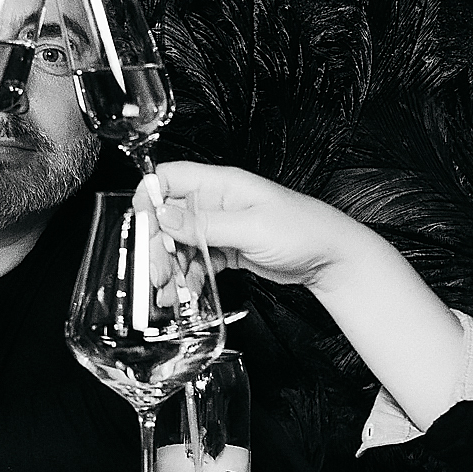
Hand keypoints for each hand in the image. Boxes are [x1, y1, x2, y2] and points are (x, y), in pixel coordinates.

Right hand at [146, 161, 374, 290]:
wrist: (332, 258)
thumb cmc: (303, 230)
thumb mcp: (252, 227)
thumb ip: (206, 225)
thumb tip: (164, 217)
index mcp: (222, 184)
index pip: (171, 178)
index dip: (150, 198)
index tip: (140, 227)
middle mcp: (218, 203)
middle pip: (170, 217)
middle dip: (158, 245)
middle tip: (156, 274)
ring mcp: (223, 227)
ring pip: (182, 243)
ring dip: (171, 267)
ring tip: (167, 293)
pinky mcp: (228, 249)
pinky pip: (198, 260)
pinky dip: (189, 276)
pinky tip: (184, 293)